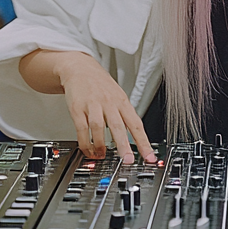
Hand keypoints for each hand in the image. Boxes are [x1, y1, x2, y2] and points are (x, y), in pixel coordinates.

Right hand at [19, 50, 155, 164]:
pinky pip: (82, 128)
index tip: (149, 157)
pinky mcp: (77, 108)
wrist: (80, 68)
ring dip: (101, 145)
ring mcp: (93, 105)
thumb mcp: (118, 96)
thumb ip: (124, 116)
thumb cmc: (101, 85)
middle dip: (124, 145)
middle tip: (128, 160)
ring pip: (99, 127)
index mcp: (122, 101)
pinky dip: (85, 142)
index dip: (144, 142)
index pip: (136, 124)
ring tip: (102, 156)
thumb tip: (134, 138)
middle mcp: (109, 103)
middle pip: (118, 126)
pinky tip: (89, 150)